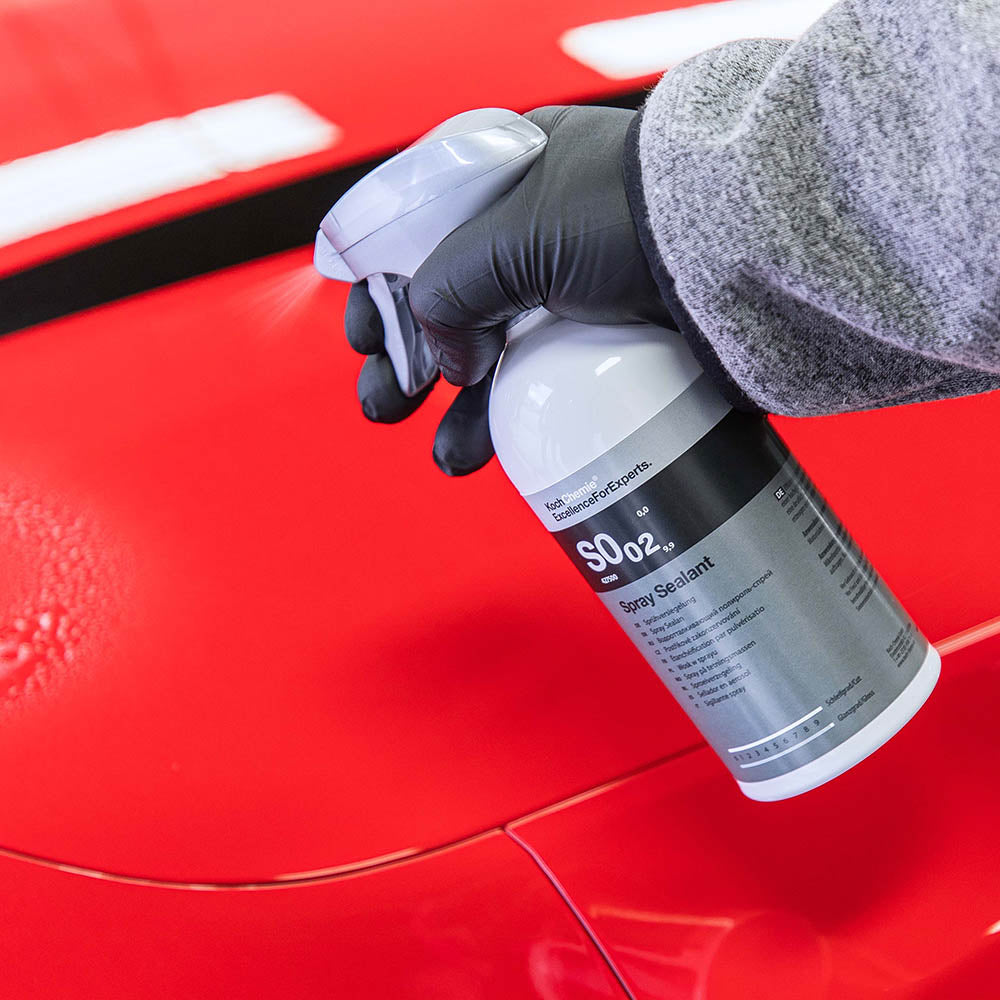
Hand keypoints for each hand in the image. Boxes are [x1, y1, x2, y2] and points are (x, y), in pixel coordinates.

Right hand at [344, 104, 671, 475]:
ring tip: (444, 456)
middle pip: (450, 304)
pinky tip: (482, 450)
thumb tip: (444, 363)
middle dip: (410, 361)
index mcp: (502, 178)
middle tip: (385, 405)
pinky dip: (509, 418)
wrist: (736, 244)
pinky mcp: (607, 337)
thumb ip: (446, 290)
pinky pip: (540, 381)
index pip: (418, 234)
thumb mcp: (510, 237)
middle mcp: (533, 230)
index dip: (382, 287)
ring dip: (458, 407)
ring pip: (495, 354)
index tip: (365, 336)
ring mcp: (572, 288)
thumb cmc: (621, 214)